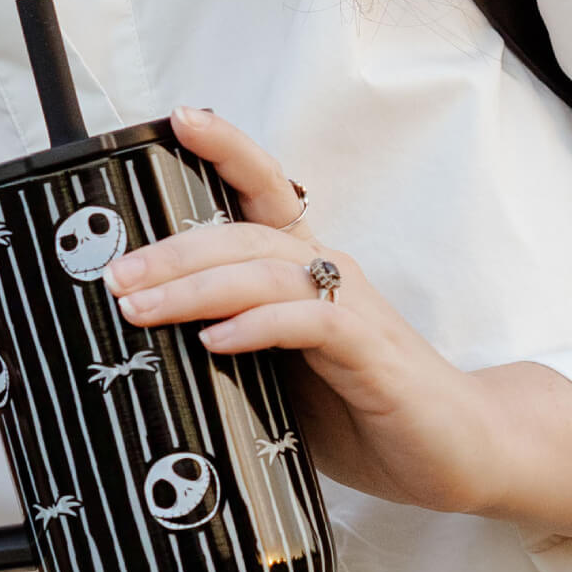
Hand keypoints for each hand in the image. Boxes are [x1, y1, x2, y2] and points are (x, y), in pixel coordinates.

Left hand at [107, 107, 571, 545]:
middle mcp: (328, 273)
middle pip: (243, 233)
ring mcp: (352, 306)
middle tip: (114, 276)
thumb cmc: (367, 413)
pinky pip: (307, 321)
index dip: (227, 149)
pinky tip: (216, 340)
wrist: (457, 452)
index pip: (263, 193)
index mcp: (306, 273)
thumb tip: (154, 359)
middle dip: (170, 250)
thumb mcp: (283, 383)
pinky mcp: (369, 349)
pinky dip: (257, 326)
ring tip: (140, 308)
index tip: (178, 119)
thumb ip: (235, 358)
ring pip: (263, 272)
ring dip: (194, 288)